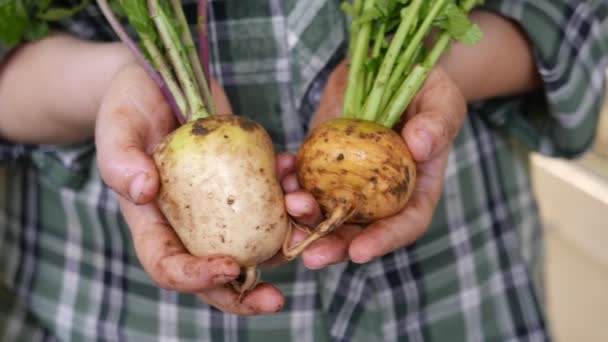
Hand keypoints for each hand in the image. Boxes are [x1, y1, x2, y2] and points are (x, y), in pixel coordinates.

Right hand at [95, 63, 283, 314]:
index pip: (170, 266)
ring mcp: (222, 206)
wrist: (162, 81)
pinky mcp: (246, 182)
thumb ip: (120, 159)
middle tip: (276, 300)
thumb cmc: (131, 106)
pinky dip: (289, 190)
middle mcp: (190, 224)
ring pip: (256, 239)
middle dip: (246, 293)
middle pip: (217, 272)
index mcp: (154, 223)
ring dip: (286, 233)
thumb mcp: (117, 126)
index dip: (197, 277)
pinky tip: (291, 169)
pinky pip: (273, 199)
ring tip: (303, 206)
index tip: (228, 266)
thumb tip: (143, 191)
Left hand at [282, 60, 466, 267]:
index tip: (360, 252)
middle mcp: (381, 194)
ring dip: (305, 217)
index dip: (383, 241)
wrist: (387, 70)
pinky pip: (303, 179)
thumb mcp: (442, 100)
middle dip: (334, 245)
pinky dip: (289, 180)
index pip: (405, 225)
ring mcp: (348, 181)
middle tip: (311, 255)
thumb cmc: (425, 89)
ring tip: (290, 206)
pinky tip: (282, 170)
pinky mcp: (322, 163)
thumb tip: (421, 147)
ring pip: (325, 212)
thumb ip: (438, 123)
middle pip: (359, 231)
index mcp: (416, 189)